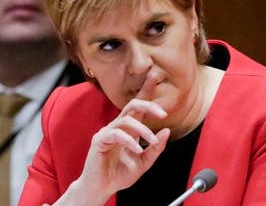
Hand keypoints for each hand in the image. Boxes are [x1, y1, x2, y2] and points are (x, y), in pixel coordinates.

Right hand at [75, 76, 169, 203]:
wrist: (102, 188)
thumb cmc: (119, 175)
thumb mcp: (144, 163)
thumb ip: (155, 149)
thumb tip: (166, 131)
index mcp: (128, 130)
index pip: (138, 107)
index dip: (146, 91)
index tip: (154, 77)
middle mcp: (118, 127)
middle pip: (132, 106)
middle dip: (148, 104)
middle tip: (163, 113)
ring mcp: (107, 132)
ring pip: (126, 120)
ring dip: (143, 130)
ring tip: (151, 141)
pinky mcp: (100, 141)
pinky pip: (116, 134)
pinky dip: (129, 141)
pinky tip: (136, 150)